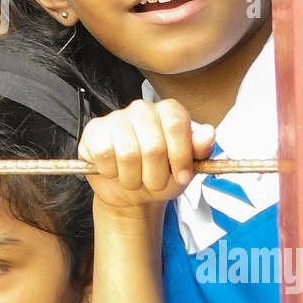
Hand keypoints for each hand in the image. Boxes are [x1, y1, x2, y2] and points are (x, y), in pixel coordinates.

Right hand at [79, 99, 214, 210]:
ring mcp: (116, 117)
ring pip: (127, 153)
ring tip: (135, 179)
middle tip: (154, 182)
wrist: (131, 193)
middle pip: (153, 146)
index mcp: (169, 111)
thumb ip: (200, 150)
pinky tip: (115, 170)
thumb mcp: (188, 168)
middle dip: (155, 175)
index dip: (180, 156)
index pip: (176, 125)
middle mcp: (143, 109)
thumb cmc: (163, 175)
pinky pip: (104, 154)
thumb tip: (208, 133)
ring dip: (133, 178)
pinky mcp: (94, 130)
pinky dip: (111, 172)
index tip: (181, 176)